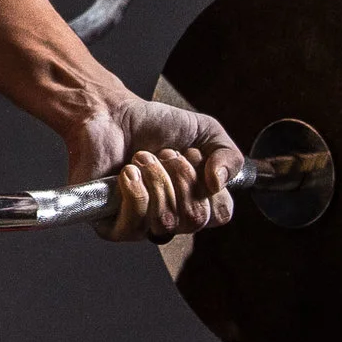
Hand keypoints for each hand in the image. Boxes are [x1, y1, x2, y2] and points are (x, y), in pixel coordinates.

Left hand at [68, 87, 242, 242]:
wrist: (112, 114)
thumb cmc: (154, 126)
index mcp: (196, 202)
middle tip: (165, 154)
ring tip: (143, 159)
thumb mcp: (206, 132)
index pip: (220, 215)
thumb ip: (229, 155)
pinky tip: (128, 173)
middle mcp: (172, 218)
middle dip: (181, 177)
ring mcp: (143, 226)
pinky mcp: (112, 227)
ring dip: (157, 179)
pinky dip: (135, 191)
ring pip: (166, 221)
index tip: (192, 156)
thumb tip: (219, 182)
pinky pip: (134, 224)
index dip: (209, 184)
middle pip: (194, 218)